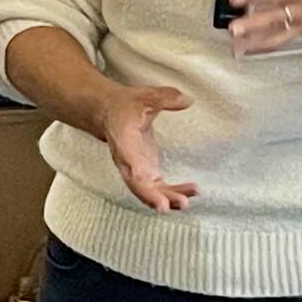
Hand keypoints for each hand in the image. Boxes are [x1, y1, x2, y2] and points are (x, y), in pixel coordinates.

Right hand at [98, 84, 196, 211]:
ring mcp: (138, 170)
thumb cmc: (125, 106)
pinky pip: (159, 188)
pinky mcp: (147, 172)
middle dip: (156, 197)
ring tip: (189, 199)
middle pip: (140, 186)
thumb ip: (165, 98)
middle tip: (176, 204)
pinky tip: (192, 191)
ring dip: (169, 198)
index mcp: (124, 144)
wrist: (109, 113)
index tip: (150, 188)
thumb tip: (188, 100)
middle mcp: (128, 162)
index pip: (130, 165)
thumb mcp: (144, 97)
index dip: (139, 178)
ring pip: (151, 191)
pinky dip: (175, 193)